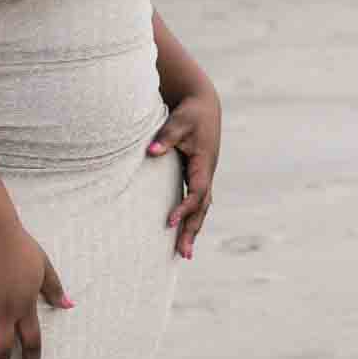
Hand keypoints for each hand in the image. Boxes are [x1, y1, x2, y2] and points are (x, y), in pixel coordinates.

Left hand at [149, 87, 220, 258]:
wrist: (203, 104)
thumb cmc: (190, 112)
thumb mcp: (178, 121)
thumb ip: (166, 136)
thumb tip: (151, 152)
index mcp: (204, 163)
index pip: (196, 192)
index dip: (184, 207)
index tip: (169, 221)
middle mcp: (206, 173)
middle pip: (202, 208)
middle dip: (192, 230)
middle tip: (183, 254)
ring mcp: (203, 176)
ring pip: (201, 208)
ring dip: (193, 229)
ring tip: (184, 253)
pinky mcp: (197, 175)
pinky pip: (196, 202)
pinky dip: (191, 217)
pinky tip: (183, 232)